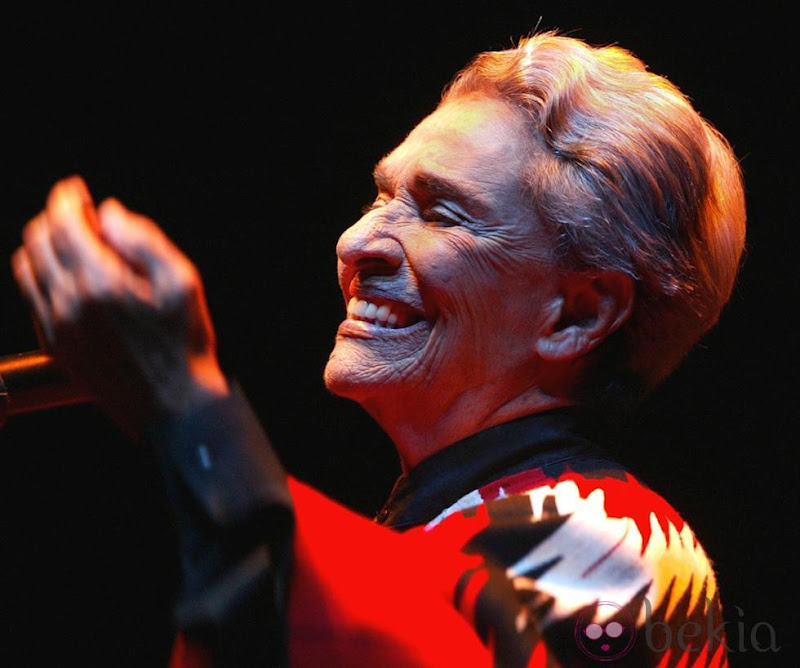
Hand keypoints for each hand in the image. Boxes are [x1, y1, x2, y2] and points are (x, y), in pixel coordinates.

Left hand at [11, 176, 228, 439]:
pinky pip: (32, 298)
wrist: (174, 405)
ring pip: (26, 267)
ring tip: (71, 244)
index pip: (63, 222)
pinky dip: (43, 277)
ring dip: (43, 246)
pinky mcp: (55, 346)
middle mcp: (68, 301)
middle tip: (78, 214)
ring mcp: (56, 326)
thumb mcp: (182, 282)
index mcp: (100, 281)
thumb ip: (144, 239)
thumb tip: (109, 213)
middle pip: (37, 239)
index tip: (74, 189)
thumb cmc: (185, 342)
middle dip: (54, 218)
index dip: (66, 198)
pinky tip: (71, 279)